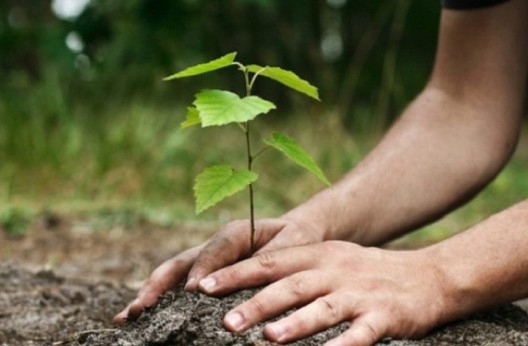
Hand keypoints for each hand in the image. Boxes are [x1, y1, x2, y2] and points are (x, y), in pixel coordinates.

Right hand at [113, 216, 323, 323]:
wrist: (296, 235)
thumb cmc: (296, 240)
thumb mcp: (293, 244)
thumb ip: (273, 257)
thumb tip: (252, 278)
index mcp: (237, 232)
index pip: (217, 249)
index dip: (204, 268)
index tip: (194, 291)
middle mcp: (215, 246)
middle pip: (181, 262)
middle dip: (159, 285)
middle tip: (141, 309)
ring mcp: (206, 261)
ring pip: (173, 275)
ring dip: (150, 294)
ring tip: (128, 317)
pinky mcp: (205, 274)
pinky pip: (178, 286)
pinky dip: (159, 301)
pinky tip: (141, 319)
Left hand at [197, 241, 448, 345]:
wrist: (429, 275)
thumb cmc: (368, 271)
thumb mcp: (332, 260)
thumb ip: (296, 270)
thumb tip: (252, 289)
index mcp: (319, 255)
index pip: (270, 262)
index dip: (236, 273)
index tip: (204, 286)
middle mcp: (336, 271)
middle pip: (291, 285)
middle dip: (258, 303)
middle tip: (226, 321)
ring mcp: (360, 293)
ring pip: (323, 308)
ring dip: (296, 324)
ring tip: (269, 338)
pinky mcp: (385, 316)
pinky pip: (361, 334)